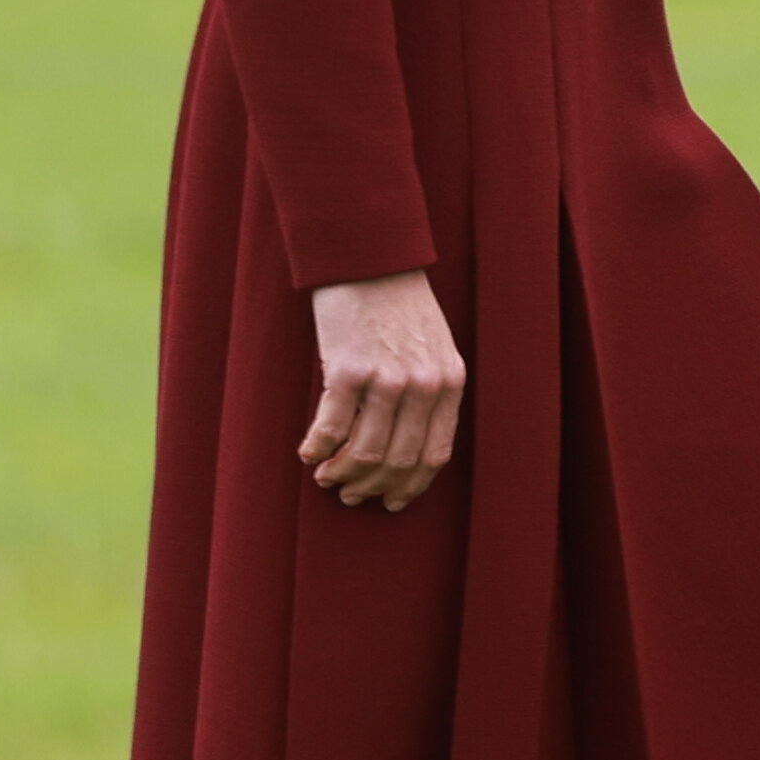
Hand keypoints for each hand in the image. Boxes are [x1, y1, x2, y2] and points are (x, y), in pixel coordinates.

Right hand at [298, 273, 467, 506]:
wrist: (370, 258)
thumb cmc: (398, 303)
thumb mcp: (433, 347)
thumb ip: (428, 391)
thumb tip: (403, 445)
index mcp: (450, 381)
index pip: (435, 454)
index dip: (410, 486)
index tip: (391, 501)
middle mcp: (424, 385)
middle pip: (399, 461)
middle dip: (372, 487)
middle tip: (350, 495)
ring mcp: (387, 379)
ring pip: (365, 453)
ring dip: (342, 475)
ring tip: (327, 477)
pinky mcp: (348, 370)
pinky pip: (331, 428)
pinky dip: (317, 449)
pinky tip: (308, 453)